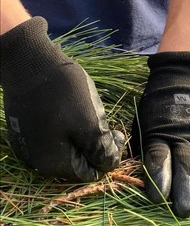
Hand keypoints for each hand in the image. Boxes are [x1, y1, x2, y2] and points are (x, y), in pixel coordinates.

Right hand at [0, 17, 123, 181]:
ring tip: (90, 110)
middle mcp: (37, 160)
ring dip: (85, 133)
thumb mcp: (90, 123)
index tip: (116, 132)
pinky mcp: (28, 128)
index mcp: (53, 164)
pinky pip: (56, 135)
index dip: (108, 156)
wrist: (29, 61)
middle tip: (105, 119)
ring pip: (69, 146)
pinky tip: (73, 107)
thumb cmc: (62, 92)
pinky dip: (70, 125)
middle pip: (79, 161)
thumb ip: (100, 150)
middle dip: (96, 144)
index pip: (90, 173)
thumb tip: (109, 166)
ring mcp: (30, 144)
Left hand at [131, 52, 189, 217]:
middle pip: (187, 164)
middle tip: (185, 210)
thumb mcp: (141, 126)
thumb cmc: (156, 112)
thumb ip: (142, 151)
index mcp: (160, 135)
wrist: (180, 79)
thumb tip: (133, 181)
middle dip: (186, 188)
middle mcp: (184, 136)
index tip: (157, 197)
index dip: (159, 177)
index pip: (159, 157)